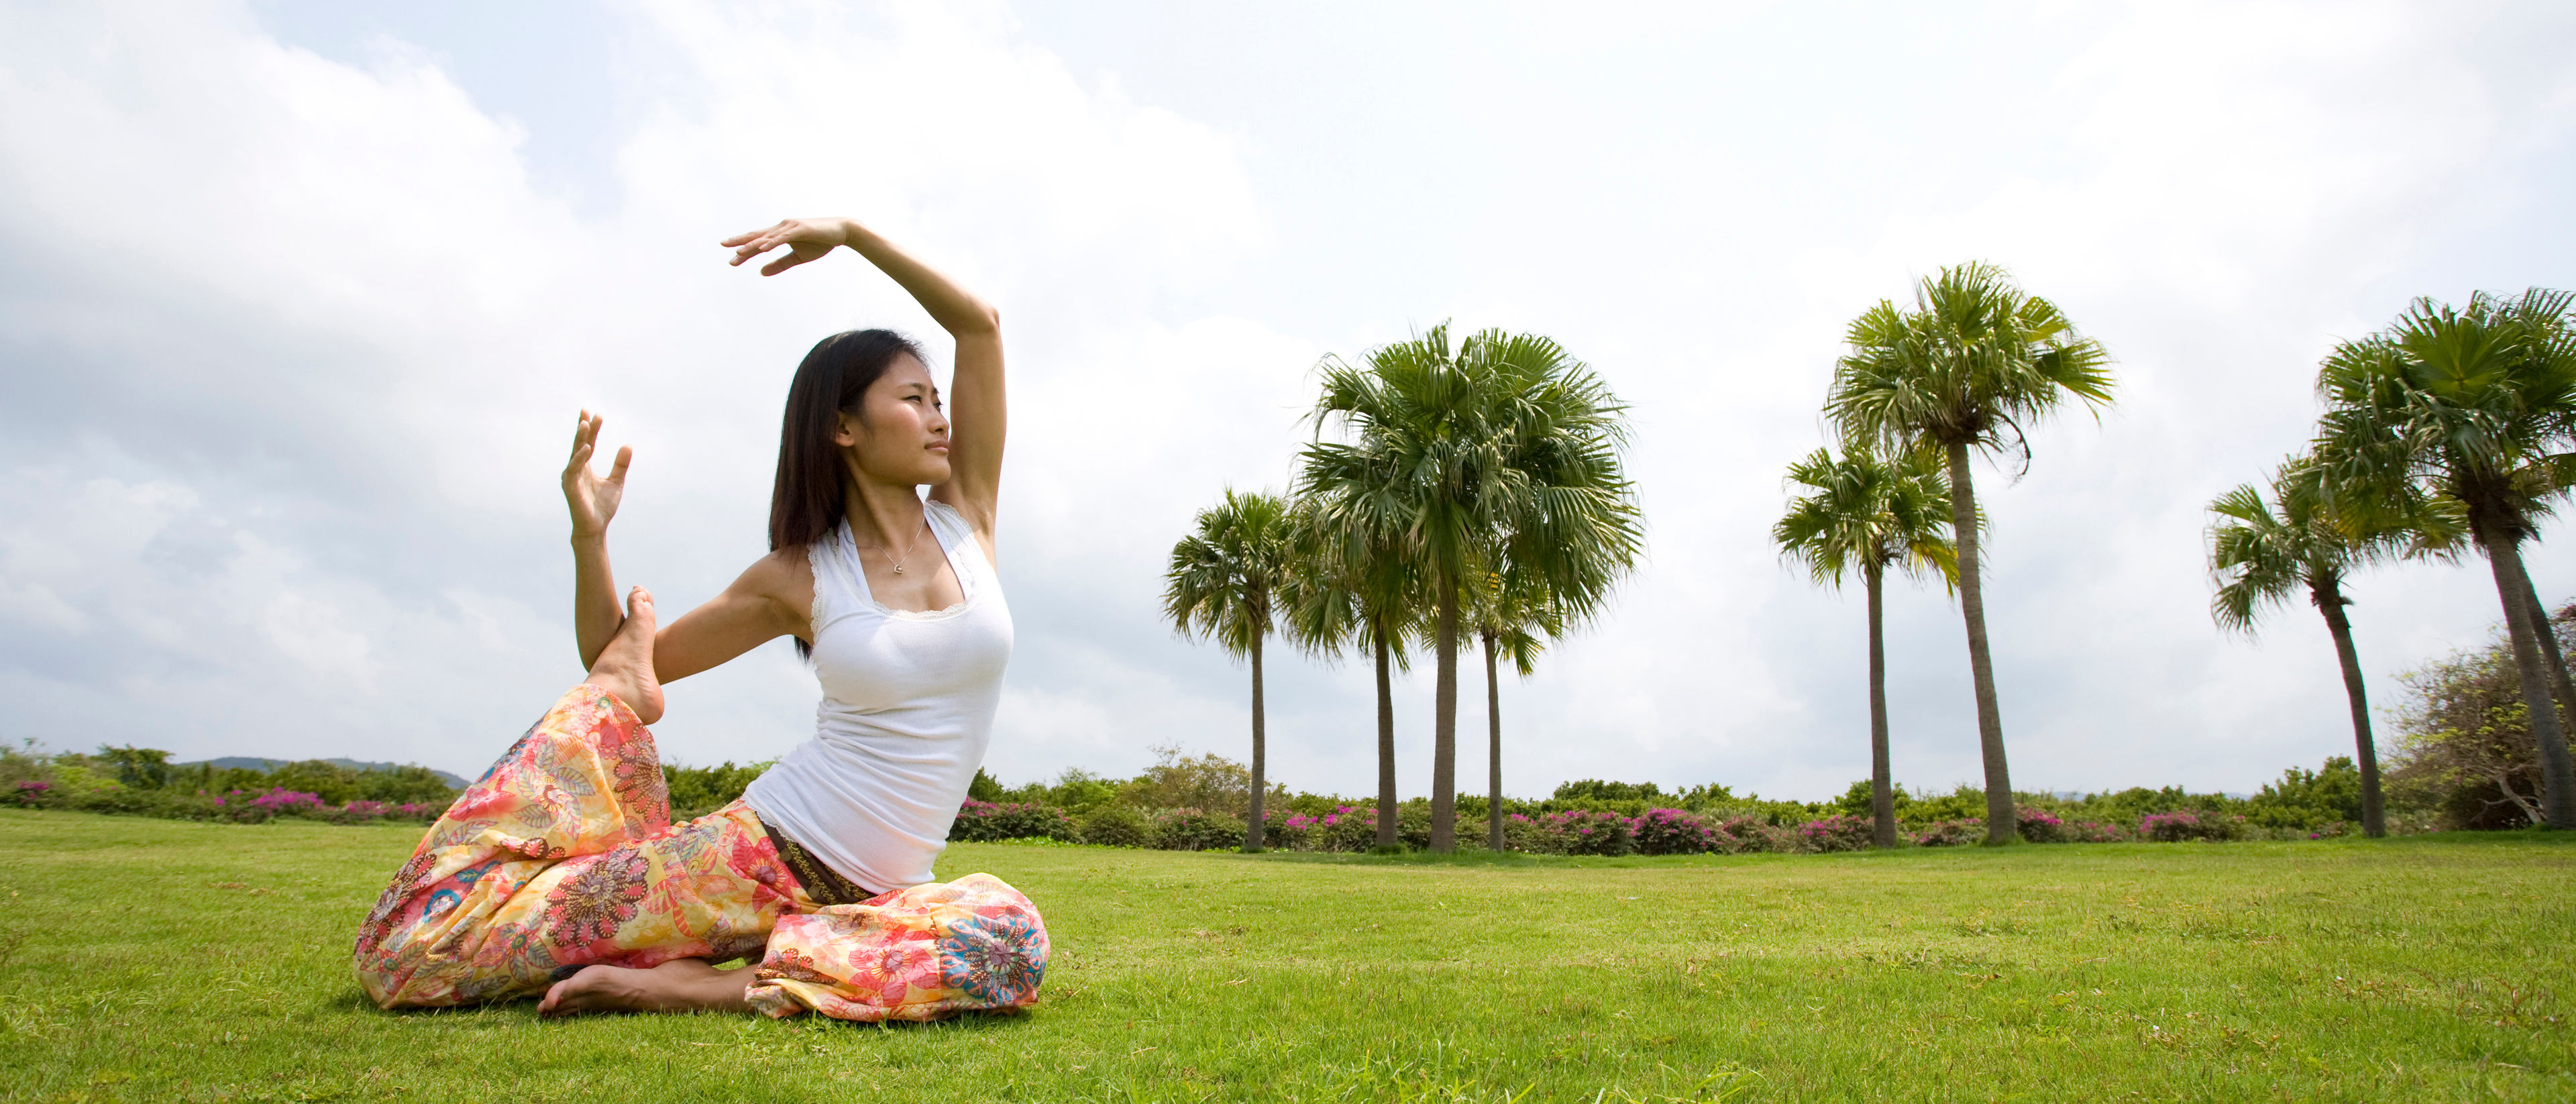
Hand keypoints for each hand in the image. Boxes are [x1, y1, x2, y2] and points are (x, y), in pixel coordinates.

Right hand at [563, 410, 630, 540]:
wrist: (596, 527)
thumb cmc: (602, 506)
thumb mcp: (616, 481)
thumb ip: (621, 464)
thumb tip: (628, 444)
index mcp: (585, 466)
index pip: (588, 442)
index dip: (591, 429)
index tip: (596, 413)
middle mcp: (576, 469)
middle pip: (580, 443)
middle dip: (583, 427)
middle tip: (587, 411)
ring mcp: (571, 477)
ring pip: (575, 454)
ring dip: (580, 438)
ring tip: (585, 423)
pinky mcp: (570, 487)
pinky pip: (574, 469)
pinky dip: (579, 458)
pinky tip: (586, 447)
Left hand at [721, 218, 851, 276]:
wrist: (841, 231)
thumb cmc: (820, 242)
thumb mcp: (798, 257)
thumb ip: (779, 264)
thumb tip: (761, 272)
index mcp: (779, 234)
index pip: (758, 243)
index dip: (744, 250)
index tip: (731, 258)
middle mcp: (781, 228)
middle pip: (757, 236)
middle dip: (740, 242)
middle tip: (723, 246)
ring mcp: (789, 227)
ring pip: (767, 237)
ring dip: (752, 244)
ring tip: (739, 251)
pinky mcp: (799, 229)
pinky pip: (782, 237)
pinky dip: (771, 242)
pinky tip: (762, 248)